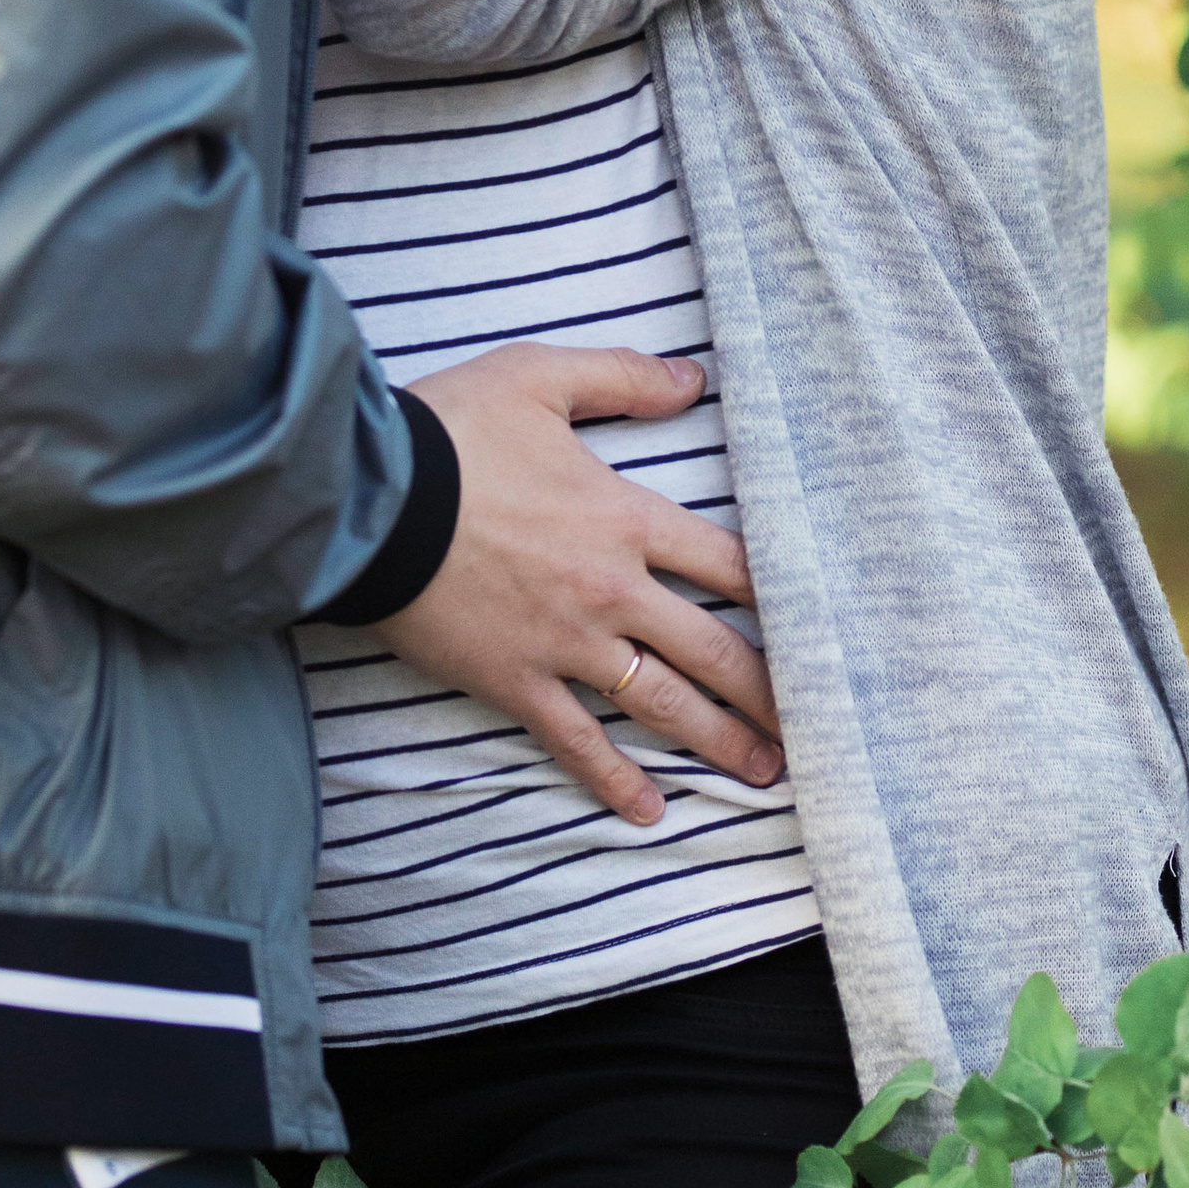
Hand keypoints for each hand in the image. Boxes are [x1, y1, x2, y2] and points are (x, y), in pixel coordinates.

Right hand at [382, 345, 785, 827]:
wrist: (367, 501)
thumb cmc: (451, 433)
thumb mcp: (540, 375)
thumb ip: (622, 376)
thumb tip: (694, 379)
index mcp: (626, 518)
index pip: (728, 564)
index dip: (780, 597)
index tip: (822, 628)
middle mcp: (611, 590)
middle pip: (713, 649)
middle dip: (768, 690)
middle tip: (812, 725)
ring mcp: (565, 644)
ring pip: (662, 704)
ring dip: (718, 740)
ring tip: (764, 772)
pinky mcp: (514, 682)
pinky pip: (576, 742)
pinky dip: (615, 782)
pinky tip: (650, 813)